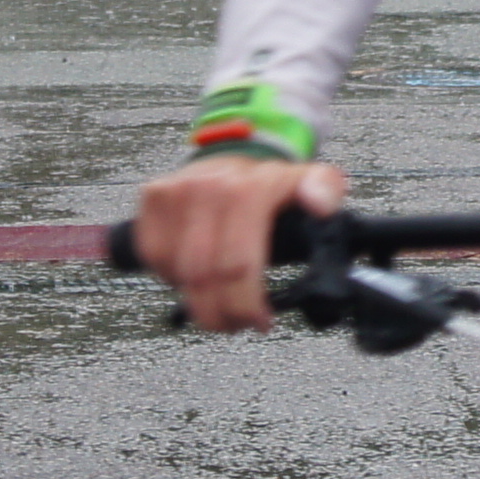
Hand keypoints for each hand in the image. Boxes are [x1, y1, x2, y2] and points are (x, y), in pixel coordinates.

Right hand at [130, 149, 346, 332]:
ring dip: (197, 301)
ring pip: (177, 272)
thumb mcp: (312, 182)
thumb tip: (321, 206)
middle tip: (237, 324)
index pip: (238, 265)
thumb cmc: (272, 183)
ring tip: (218, 307)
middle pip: (205, 277)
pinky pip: (154, 256)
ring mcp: (176, 192)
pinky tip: (192, 279)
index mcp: (249, 190)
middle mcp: (208, 188)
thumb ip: (326, 191)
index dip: (247, 305)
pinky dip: (171, 277)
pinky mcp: (153, 198)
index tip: (260, 321)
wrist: (236, 154)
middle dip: (222, 314)